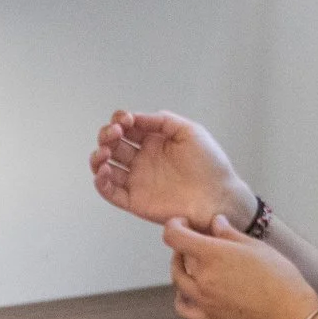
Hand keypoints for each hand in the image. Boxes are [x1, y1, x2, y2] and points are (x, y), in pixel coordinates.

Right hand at [90, 110, 255, 228]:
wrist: (219, 197)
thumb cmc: (210, 165)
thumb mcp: (189, 131)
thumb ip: (162, 120)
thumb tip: (136, 117)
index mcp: (154, 142)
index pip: (127, 127)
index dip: (120, 120)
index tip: (125, 120)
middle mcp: (143, 160)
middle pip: (113, 144)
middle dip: (107, 135)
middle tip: (115, 134)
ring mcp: (138, 181)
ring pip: (106, 167)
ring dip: (98, 158)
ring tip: (105, 154)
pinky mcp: (135, 201)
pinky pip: (111, 193)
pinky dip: (101, 183)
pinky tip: (103, 172)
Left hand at [161, 215, 317, 318]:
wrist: (289, 312)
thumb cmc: (278, 275)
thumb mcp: (254, 246)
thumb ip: (229, 233)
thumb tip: (215, 222)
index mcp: (212, 255)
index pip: (174, 236)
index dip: (175, 225)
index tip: (184, 223)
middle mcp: (202, 278)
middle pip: (178, 258)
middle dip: (183, 246)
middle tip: (197, 242)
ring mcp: (203, 300)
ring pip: (178, 281)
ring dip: (181, 269)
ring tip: (195, 265)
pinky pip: (183, 309)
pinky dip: (181, 298)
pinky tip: (191, 292)